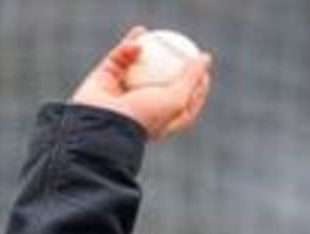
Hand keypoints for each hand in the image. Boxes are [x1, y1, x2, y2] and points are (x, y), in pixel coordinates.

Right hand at [69, 26, 212, 141]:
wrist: (103, 124)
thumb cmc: (145, 116)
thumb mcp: (177, 99)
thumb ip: (191, 78)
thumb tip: (206, 57)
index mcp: (165, 119)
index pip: (187, 99)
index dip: (197, 81)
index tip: (202, 62)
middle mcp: (145, 107)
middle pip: (161, 80)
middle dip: (169, 62)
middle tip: (179, 45)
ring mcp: (123, 93)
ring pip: (137, 66)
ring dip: (145, 49)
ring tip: (154, 34)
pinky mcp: (105, 80)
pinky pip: (118, 59)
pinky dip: (127, 48)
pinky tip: (138, 36)